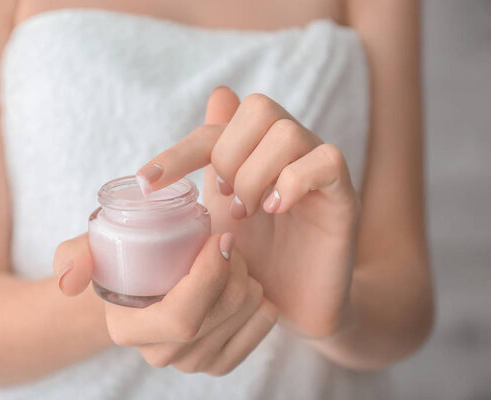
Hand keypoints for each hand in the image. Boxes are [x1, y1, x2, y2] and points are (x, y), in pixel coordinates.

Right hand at [53, 232, 277, 374]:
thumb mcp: (88, 250)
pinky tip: (243, 283)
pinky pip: (261, 327)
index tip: (219, 237)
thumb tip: (70, 283)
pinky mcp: (222, 361)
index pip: (181, 317)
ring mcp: (194, 363)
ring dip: (248, 277)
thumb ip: (72, 258)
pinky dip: (260, 299)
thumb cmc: (120, 261)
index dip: (210, 276)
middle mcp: (162, 354)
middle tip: (227, 240)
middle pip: (219, 314)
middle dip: (234, 269)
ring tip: (230, 258)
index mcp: (129, 330)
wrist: (141, 285)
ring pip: (245, 315)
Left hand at [136, 87, 359, 337]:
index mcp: (256, 151)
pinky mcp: (343, 195)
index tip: (147, 184)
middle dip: (229, 155)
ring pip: (287, 133)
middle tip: (225, 200)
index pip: (216, 128)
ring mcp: (318, 169)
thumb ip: (208, 162)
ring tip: (247, 212)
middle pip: (259, 109)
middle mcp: (290, 150)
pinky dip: (292, 183)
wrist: (292, 305)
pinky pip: (326, 160)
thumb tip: (215, 95)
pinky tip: (274, 210)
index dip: (180, 151)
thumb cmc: (255, 258)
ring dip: (254, 174)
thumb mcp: (217, 210)